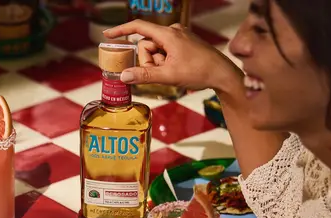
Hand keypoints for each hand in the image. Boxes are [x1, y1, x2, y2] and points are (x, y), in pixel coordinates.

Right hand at [103, 20, 240, 93]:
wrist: (222, 74)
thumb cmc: (199, 72)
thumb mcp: (169, 76)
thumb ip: (145, 76)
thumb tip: (124, 76)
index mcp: (168, 34)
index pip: (138, 27)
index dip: (121, 31)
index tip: (108, 36)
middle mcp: (172, 31)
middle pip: (147, 45)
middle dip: (149, 61)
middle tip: (163, 73)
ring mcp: (179, 37)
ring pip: (156, 51)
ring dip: (158, 64)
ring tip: (174, 72)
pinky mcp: (183, 44)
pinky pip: (166, 52)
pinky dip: (166, 63)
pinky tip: (178, 70)